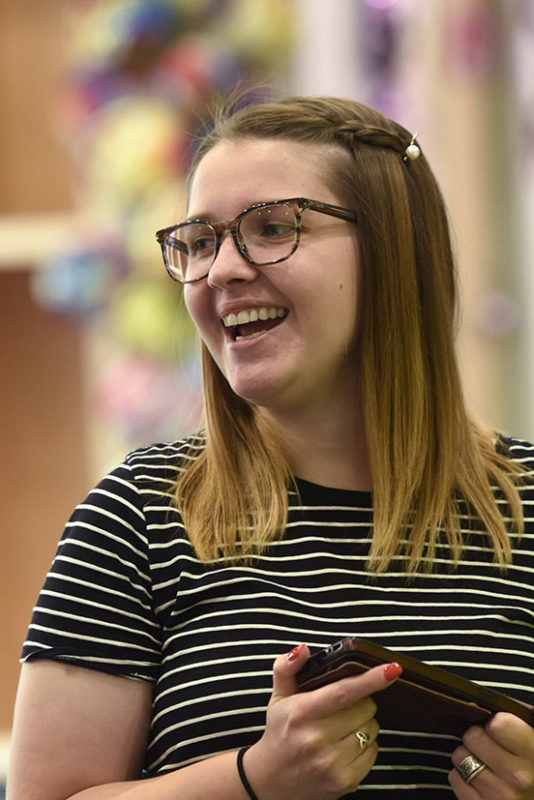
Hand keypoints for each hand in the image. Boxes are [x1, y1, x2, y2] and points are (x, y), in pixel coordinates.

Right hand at [244, 644, 401, 799]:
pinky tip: (346, 745)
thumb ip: (287, 668)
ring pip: (371, 729)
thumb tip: (303, 650)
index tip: (392, 669)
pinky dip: (365, 745)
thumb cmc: (279, 733)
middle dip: (362, 702)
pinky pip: (373, 752)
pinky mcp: (344, 782)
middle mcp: (316, 739)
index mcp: (301, 713)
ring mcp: (331, 763)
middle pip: (365, 708)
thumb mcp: (278, 697)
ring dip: (364, 723)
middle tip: (344, 706)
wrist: (271, 782)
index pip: (343, 691)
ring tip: (342, 727)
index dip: (370, 679)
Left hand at [449, 712, 533, 798]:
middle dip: (477, 737)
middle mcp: (517, 776)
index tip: (499, 729)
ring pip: (460, 756)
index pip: (498, 723)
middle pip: (473, 736)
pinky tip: (477, 780)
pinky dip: (461, 777)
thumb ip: (529, 724)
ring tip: (482, 763)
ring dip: (467, 756)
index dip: (495, 722)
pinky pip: (455, 779)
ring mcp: (499, 795)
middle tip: (488, 746)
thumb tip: (523, 706)